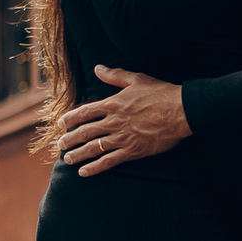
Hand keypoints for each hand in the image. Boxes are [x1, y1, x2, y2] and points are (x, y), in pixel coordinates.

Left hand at [58, 67, 190, 174]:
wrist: (181, 111)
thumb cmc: (161, 93)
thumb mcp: (136, 79)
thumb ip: (114, 75)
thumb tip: (98, 68)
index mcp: (113, 104)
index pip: (84, 112)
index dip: (70, 118)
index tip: (61, 124)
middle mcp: (114, 122)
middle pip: (85, 132)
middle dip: (70, 140)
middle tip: (60, 145)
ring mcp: (122, 138)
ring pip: (93, 148)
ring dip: (78, 155)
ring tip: (67, 160)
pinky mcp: (132, 151)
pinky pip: (109, 161)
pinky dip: (95, 167)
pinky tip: (84, 172)